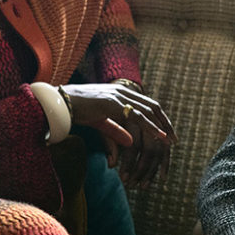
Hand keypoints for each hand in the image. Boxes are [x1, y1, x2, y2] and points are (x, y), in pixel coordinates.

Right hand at [61, 83, 177, 186]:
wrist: (59, 103)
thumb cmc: (77, 112)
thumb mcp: (101, 123)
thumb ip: (116, 131)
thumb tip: (130, 143)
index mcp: (121, 93)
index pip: (147, 104)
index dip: (160, 118)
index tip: (168, 132)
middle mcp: (122, 92)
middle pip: (153, 107)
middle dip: (165, 123)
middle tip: (174, 139)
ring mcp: (118, 96)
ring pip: (147, 112)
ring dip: (161, 127)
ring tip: (170, 141)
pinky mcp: (112, 104)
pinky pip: (136, 117)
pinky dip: (150, 127)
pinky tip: (159, 136)